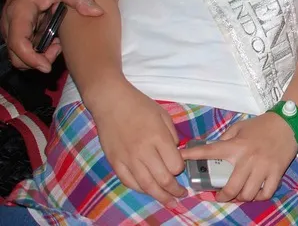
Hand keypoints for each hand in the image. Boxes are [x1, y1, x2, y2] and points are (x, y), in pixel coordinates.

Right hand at [1, 0, 102, 71]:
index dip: (30, 59)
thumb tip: (97, 12)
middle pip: (15, 53)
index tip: (47, 66)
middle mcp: (10, 22)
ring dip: (38, 54)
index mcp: (19, 12)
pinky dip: (38, 48)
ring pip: (19, 52)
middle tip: (58, 51)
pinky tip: (55, 40)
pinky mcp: (19, 29)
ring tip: (58, 45)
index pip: (18, 43)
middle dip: (36, 59)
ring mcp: (12, 27)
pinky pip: (25, 46)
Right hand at [90, 81, 184, 204]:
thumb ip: (171, 135)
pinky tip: (148, 191)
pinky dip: (140, 189)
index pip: (174, 164)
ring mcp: (127, 158)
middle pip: (162, 179)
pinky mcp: (115, 162)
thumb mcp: (163, 115)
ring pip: (146, 185)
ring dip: (159, 196)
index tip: (181, 167)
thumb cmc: (139, 105)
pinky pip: (129, 182)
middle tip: (181, 194)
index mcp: (158, 138)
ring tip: (169, 200)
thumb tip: (175, 153)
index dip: (180, 169)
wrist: (111, 102)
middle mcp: (143, 151)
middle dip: (174, 190)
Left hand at [180, 112, 297, 201]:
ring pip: (248, 194)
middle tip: (221, 196)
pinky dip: (260, 196)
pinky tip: (257, 193)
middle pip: (231, 188)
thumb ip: (226, 139)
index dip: (192, 155)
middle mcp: (247, 159)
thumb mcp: (240, 127)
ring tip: (240, 194)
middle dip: (223, 197)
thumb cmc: (262, 125)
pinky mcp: (276, 172)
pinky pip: (266, 193)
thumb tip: (214, 149)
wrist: (288, 123)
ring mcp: (263, 167)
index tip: (180, 158)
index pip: (209, 151)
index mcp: (236, 146)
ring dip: (242, 198)